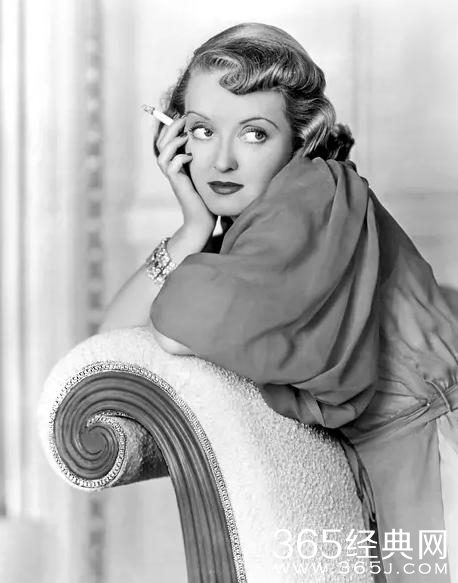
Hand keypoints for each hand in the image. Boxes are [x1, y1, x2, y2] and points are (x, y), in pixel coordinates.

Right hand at [156, 116, 216, 237]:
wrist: (203, 220)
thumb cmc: (206, 197)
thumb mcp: (205, 172)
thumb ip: (204, 156)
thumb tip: (212, 136)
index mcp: (176, 163)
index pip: (165, 139)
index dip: (169, 126)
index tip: (182, 115)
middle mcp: (171, 169)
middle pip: (160, 143)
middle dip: (169, 127)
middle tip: (183, 118)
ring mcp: (173, 177)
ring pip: (161, 154)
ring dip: (172, 141)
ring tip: (185, 136)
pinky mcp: (178, 185)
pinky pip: (171, 167)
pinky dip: (179, 158)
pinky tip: (190, 156)